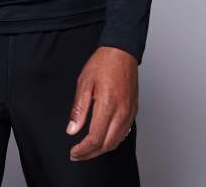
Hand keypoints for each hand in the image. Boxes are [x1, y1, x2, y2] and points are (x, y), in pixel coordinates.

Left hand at [66, 45, 137, 160]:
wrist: (121, 51)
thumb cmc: (103, 63)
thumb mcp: (84, 83)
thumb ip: (79, 109)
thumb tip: (72, 130)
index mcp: (107, 105)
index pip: (95, 139)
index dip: (83, 150)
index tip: (73, 152)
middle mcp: (121, 112)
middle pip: (107, 144)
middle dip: (91, 154)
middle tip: (77, 154)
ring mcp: (129, 112)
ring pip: (117, 141)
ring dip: (102, 149)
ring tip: (88, 149)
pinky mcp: (133, 110)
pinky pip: (125, 132)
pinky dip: (113, 140)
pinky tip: (103, 138)